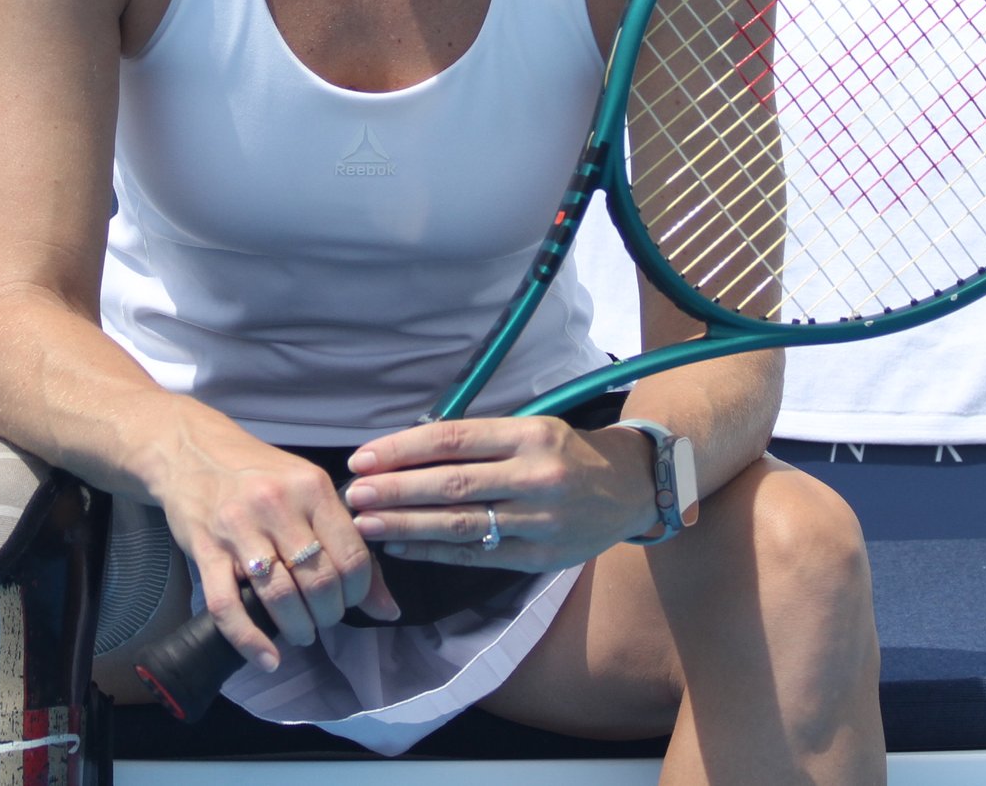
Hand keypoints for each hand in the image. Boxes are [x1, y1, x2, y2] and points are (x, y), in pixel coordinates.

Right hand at [150, 420, 398, 672]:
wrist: (191, 450)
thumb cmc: (259, 474)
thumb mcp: (309, 493)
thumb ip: (349, 545)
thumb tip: (388, 610)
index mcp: (312, 488)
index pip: (352, 558)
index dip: (358, 594)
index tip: (348, 601)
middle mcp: (278, 506)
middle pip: (319, 582)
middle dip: (327, 616)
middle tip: (322, 620)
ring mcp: (239, 529)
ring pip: (280, 597)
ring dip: (297, 629)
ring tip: (300, 634)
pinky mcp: (206, 550)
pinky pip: (228, 606)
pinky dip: (250, 641)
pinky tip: (267, 658)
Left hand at [343, 417, 658, 571]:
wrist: (630, 488)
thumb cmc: (566, 453)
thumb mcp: (532, 428)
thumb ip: (480, 440)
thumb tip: (407, 450)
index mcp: (530, 434)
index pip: (453, 439)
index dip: (402, 449)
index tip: (363, 458)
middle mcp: (535, 475)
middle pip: (451, 483)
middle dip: (395, 490)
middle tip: (355, 494)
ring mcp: (539, 519)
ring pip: (460, 523)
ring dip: (406, 525)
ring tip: (366, 525)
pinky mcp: (539, 556)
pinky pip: (477, 554)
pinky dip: (434, 552)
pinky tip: (402, 549)